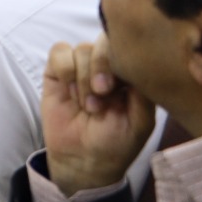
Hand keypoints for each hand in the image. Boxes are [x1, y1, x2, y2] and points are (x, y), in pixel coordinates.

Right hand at [40, 36, 156, 196]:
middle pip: (102, 42)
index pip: (127, 46)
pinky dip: (64, 69)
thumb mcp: (141, 122)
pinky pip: (58, 52)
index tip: (115, 87)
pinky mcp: (57, 71)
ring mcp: (81, 67)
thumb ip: (144, 93)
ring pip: (81, 49)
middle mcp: (106, 66)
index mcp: (129, 74)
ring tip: (87, 104)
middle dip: (100, 67)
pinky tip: (69, 92)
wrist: (83, 160)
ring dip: (83, 77)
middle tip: (100, 93)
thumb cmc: (116, 142)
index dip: (119, 60)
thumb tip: (137, 63)